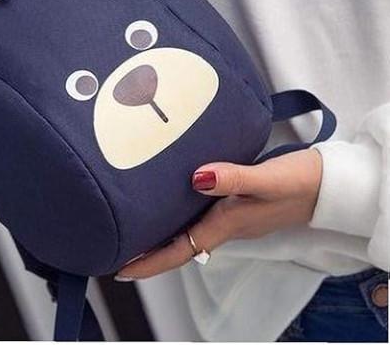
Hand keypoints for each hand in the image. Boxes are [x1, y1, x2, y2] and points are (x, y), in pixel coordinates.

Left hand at [116, 149, 321, 279]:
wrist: (328, 186)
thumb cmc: (300, 183)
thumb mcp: (266, 179)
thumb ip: (233, 179)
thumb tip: (197, 178)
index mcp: (226, 224)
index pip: (180, 250)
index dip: (149, 262)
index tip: (121, 268)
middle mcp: (226, 225)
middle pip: (179, 246)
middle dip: (148, 252)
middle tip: (118, 247)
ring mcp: (233, 218)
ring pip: (189, 232)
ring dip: (162, 236)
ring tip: (136, 228)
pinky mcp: (238, 205)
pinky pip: (200, 217)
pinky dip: (180, 217)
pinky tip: (172, 201)